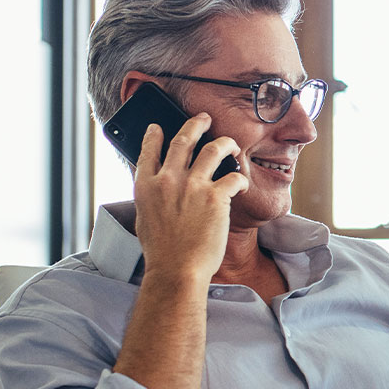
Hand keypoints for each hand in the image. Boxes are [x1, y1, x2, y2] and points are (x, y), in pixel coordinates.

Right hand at [132, 114, 247, 284]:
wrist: (177, 270)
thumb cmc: (162, 252)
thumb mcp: (145, 219)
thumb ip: (152, 198)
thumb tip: (157, 187)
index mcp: (146, 186)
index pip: (148, 150)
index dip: (154, 135)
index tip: (159, 127)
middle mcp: (168, 180)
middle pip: (183, 140)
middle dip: (195, 124)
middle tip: (204, 118)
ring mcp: (193, 186)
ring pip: (213, 149)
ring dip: (225, 142)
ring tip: (231, 144)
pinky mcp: (216, 197)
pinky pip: (234, 176)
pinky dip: (241, 179)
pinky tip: (243, 185)